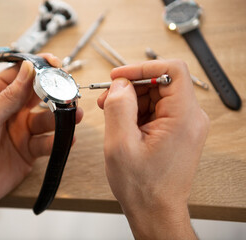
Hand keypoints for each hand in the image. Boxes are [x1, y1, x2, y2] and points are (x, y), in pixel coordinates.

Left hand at [0, 54, 82, 206]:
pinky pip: (48, 141)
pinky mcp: (29, 149)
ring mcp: (21, 129)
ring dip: (62, 115)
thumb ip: (8, 95)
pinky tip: (67, 138)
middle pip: (37, 94)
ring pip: (47, 117)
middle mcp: (9, 110)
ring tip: (74, 114)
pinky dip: (58, 139)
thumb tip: (28, 69)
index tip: (54, 63)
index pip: (19, 74)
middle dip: (54, 91)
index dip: (37, 67)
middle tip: (68, 91)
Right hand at [97, 60, 208, 238]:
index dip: (142, 66)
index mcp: (183, 118)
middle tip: (107, 98)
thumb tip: (120, 84)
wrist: (155, 210)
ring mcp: (185, 125)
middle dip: (131, 86)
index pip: (172, 70)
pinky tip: (121, 124)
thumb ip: (118, 107)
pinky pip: (156, 109)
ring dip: (131, 99)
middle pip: (161, 82)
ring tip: (110, 114)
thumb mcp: (120, 144)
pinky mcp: (177, 131)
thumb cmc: (142, 186)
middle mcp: (190, 118)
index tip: (119, 76)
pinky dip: (136, 111)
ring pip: (156, 95)